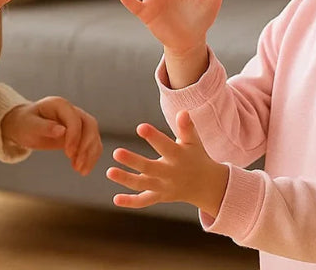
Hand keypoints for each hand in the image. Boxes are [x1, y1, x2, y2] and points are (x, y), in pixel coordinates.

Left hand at [1, 96, 102, 174]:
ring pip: (93, 134)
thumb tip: (62, 131)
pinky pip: (92, 143)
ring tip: (81, 171)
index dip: (75, 136)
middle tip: (77, 165)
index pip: (74, 119)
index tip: (69, 154)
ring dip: (90, 153)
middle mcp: (72, 111)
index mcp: (59, 105)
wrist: (24, 125)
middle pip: (90, 125)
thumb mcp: (29, 126)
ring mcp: (77, 121)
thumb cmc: (25, 124)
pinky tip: (84, 168)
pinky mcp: (79, 133)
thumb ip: (45, 127)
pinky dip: (91, 156)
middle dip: (86, 146)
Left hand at [107, 110, 228, 217]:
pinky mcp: (159, 196)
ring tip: (109, 172)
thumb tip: (183, 112)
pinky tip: (115, 199)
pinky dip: (131, 202)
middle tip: (116, 152)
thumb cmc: (195, 155)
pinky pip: (144, 201)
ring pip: (143, 185)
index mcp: (178, 156)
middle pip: (149, 168)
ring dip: (126, 180)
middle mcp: (170, 173)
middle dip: (133, 161)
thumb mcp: (193, 141)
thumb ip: (186, 127)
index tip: (140, 127)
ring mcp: (164, 187)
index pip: (165, 146)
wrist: (206, 185)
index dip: (153, 137)